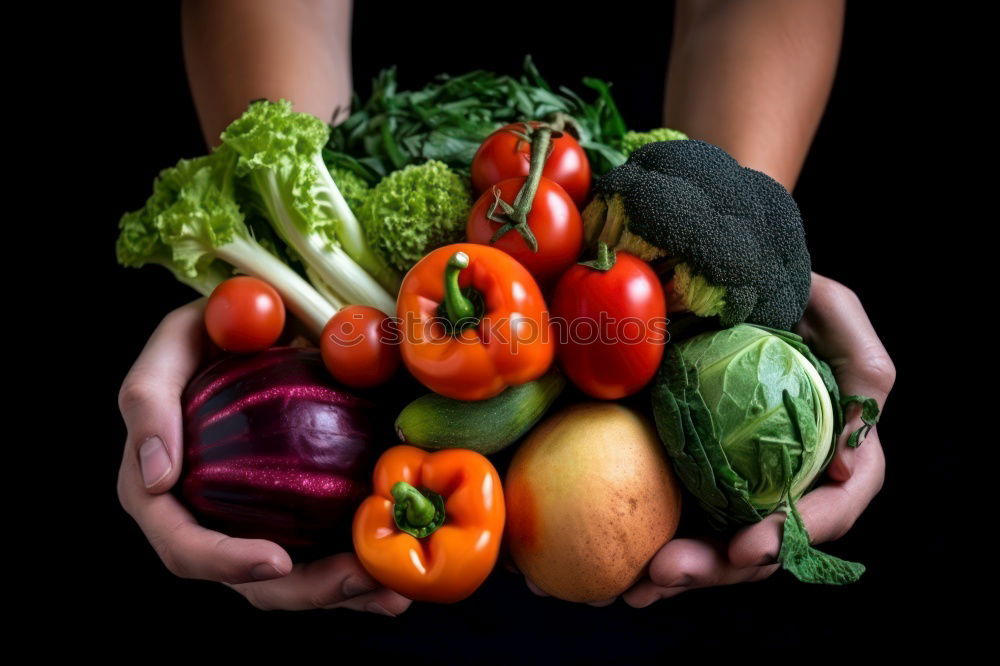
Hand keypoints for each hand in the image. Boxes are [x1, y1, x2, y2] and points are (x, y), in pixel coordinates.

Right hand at [117, 300, 410, 614]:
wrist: (262, 324)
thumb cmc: (210, 331)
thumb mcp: (171, 344)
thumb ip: (150, 399)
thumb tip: (158, 477)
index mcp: (161, 494)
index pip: (184, 546)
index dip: (225, 562)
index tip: (277, 561)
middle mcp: (207, 521)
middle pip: (250, 581)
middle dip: (307, 590)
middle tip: (361, 580)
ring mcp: (255, 523)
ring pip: (294, 580)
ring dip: (342, 592)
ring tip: (392, 593)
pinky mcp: (297, 515)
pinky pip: (325, 553)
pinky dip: (358, 570)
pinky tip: (397, 578)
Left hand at [622, 273, 893, 606]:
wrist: (710, 280)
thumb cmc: (782, 291)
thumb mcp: (833, 311)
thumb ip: (865, 371)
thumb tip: (849, 455)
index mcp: (832, 451)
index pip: (831, 509)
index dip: (797, 535)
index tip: (750, 544)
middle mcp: (785, 477)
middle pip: (766, 543)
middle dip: (720, 566)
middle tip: (669, 572)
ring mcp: (736, 482)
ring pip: (717, 545)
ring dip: (681, 573)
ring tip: (635, 589)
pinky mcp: (690, 476)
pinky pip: (676, 521)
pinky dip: (650, 551)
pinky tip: (618, 573)